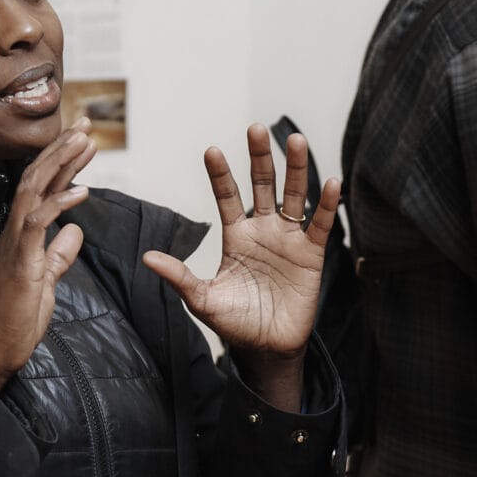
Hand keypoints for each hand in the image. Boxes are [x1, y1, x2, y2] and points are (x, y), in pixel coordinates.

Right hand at [0, 125, 97, 392]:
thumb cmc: (17, 316)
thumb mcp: (45, 279)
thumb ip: (58, 254)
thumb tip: (75, 232)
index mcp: (21, 233)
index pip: (42, 188)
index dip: (63, 162)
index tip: (83, 139)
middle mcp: (15, 231)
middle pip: (37, 178)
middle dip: (62, 149)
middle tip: (86, 124)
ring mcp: (15, 244)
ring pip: (34, 191)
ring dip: (60, 164)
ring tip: (84, 142)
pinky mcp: (21, 262)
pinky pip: (37, 224)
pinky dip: (58, 204)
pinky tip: (81, 191)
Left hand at [143, 124, 339, 406]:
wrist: (266, 349)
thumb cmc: (234, 323)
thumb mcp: (202, 299)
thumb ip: (180, 276)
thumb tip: (147, 258)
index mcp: (236, 237)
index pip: (227, 197)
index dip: (221, 175)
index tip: (211, 150)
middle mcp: (263, 231)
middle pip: (263, 185)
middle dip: (260, 157)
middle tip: (256, 128)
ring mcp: (288, 240)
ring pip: (293, 196)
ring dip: (296, 168)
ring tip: (295, 139)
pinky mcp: (311, 255)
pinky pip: (320, 225)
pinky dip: (325, 204)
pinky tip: (329, 182)